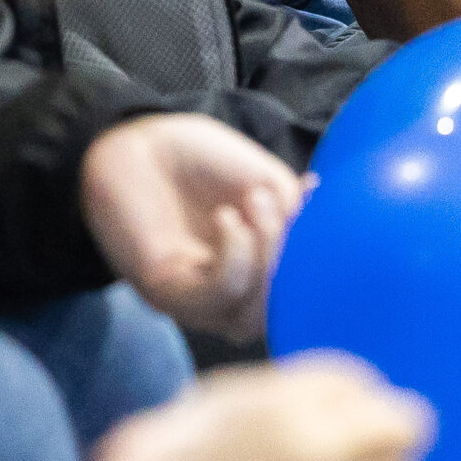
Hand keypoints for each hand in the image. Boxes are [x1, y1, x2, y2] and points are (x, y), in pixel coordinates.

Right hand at [0, 358, 430, 460]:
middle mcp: (308, 458)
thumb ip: (265, 400)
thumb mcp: (192, 416)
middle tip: (384, 436)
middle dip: (388, 427)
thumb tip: (325, 396)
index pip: (353, 379)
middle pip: (396, 423)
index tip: (356, 404)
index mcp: (271, 409)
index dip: (357, 390)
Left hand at [80, 112, 304, 343]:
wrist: (139, 141)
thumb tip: (321, 242)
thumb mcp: (266, 184)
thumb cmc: (202, 162)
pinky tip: (228, 217)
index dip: (317, 265)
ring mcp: (194, 301)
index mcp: (254, 276)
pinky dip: (235, 255)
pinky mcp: (165, 289)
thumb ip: (296, 218)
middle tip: (285, 208)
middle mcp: (224, 300)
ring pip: (248, 318)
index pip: (295, 301)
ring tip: (257, 202)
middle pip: (275, 318)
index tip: (318, 211)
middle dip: (293, 264)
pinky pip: (215, 294)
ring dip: (267, 257)